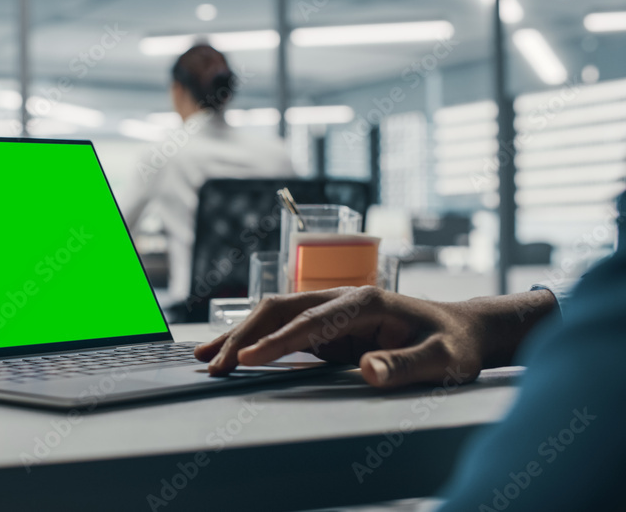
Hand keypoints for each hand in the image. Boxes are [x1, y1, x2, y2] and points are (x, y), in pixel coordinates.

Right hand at [194, 286, 554, 387]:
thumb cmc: (454, 344)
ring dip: (240, 335)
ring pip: (274, 315)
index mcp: (364, 301)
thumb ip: (406, 365)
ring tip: (206, 357)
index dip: (277, 341)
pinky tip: (233, 353)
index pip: (310, 322)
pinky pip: (283, 329)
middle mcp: (340, 298)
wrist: (462, 330)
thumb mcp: (443, 360)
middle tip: (214, 366)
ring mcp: (331, 310)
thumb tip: (368, 371)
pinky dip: (254, 341)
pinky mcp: (328, 326)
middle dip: (243, 336)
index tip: (248, 359)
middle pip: (279, 309)